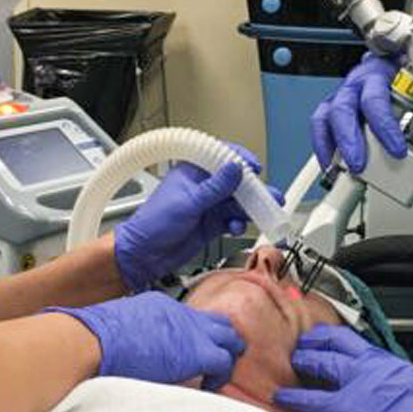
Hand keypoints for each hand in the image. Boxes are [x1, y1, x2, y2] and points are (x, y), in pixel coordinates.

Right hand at [50, 294, 244, 388]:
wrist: (93, 340)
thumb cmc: (94, 338)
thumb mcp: (118, 328)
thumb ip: (133, 336)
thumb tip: (131, 353)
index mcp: (160, 305)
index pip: (191, 318)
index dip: (195, 335)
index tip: (190, 351)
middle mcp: (180, 312)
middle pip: (217, 321)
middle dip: (221, 340)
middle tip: (214, 361)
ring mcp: (192, 329)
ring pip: (229, 337)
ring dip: (225, 355)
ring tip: (215, 375)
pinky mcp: (198, 352)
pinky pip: (224, 362)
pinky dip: (220, 376)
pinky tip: (209, 386)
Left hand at [114, 143, 279, 290]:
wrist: (144, 255)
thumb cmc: (153, 223)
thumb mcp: (188, 202)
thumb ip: (215, 187)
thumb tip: (235, 168)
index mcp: (192, 170)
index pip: (220, 156)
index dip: (239, 159)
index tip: (255, 167)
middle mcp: (202, 185)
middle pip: (235, 181)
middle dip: (252, 189)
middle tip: (268, 195)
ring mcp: (208, 205)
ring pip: (237, 202)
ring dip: (248, 208)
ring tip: (259, 214)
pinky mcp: (211, 223)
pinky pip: (233, 219)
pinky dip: (238, 223)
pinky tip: (235, 227)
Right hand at [310, 55, 412, 173]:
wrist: (409, 57)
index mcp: (380, 73)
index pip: (376, 99)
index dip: (385, 127)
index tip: (398, 150)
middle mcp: (357, 82)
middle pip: (343, 108)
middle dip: (349, 140)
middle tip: (359, 166)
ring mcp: (343, 94)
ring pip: (326, 117)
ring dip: (331, 146)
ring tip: (340, 171)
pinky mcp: (334, 107)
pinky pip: (321, 126)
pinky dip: (324, 147)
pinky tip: (331, 166)